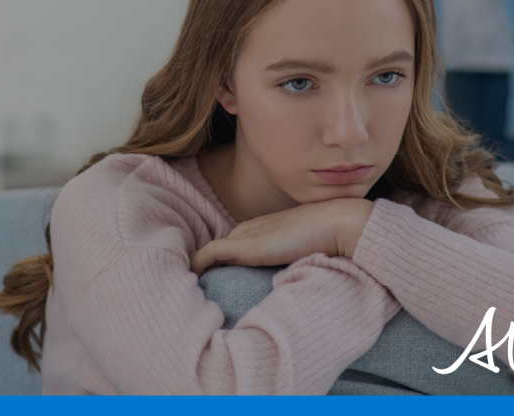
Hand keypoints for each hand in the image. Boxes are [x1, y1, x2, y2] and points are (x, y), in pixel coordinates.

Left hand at [189, 198, 372, 275]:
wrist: (333, 223)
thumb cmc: (325, 238)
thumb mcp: (302, 251)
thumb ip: (290, 259)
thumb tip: (290, 284)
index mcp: (259, 230)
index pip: (230, 247)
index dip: (218, 263)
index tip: (209, 283)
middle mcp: (246, 230)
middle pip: (216, 250)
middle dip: (202, 267)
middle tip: (187, 291)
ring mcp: (243, 236)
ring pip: (209, 253)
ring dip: (196, 268)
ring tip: (180, 290)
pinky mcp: (242, 246)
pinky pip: (207, 255)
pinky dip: (195, 265)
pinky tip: (187, 283)